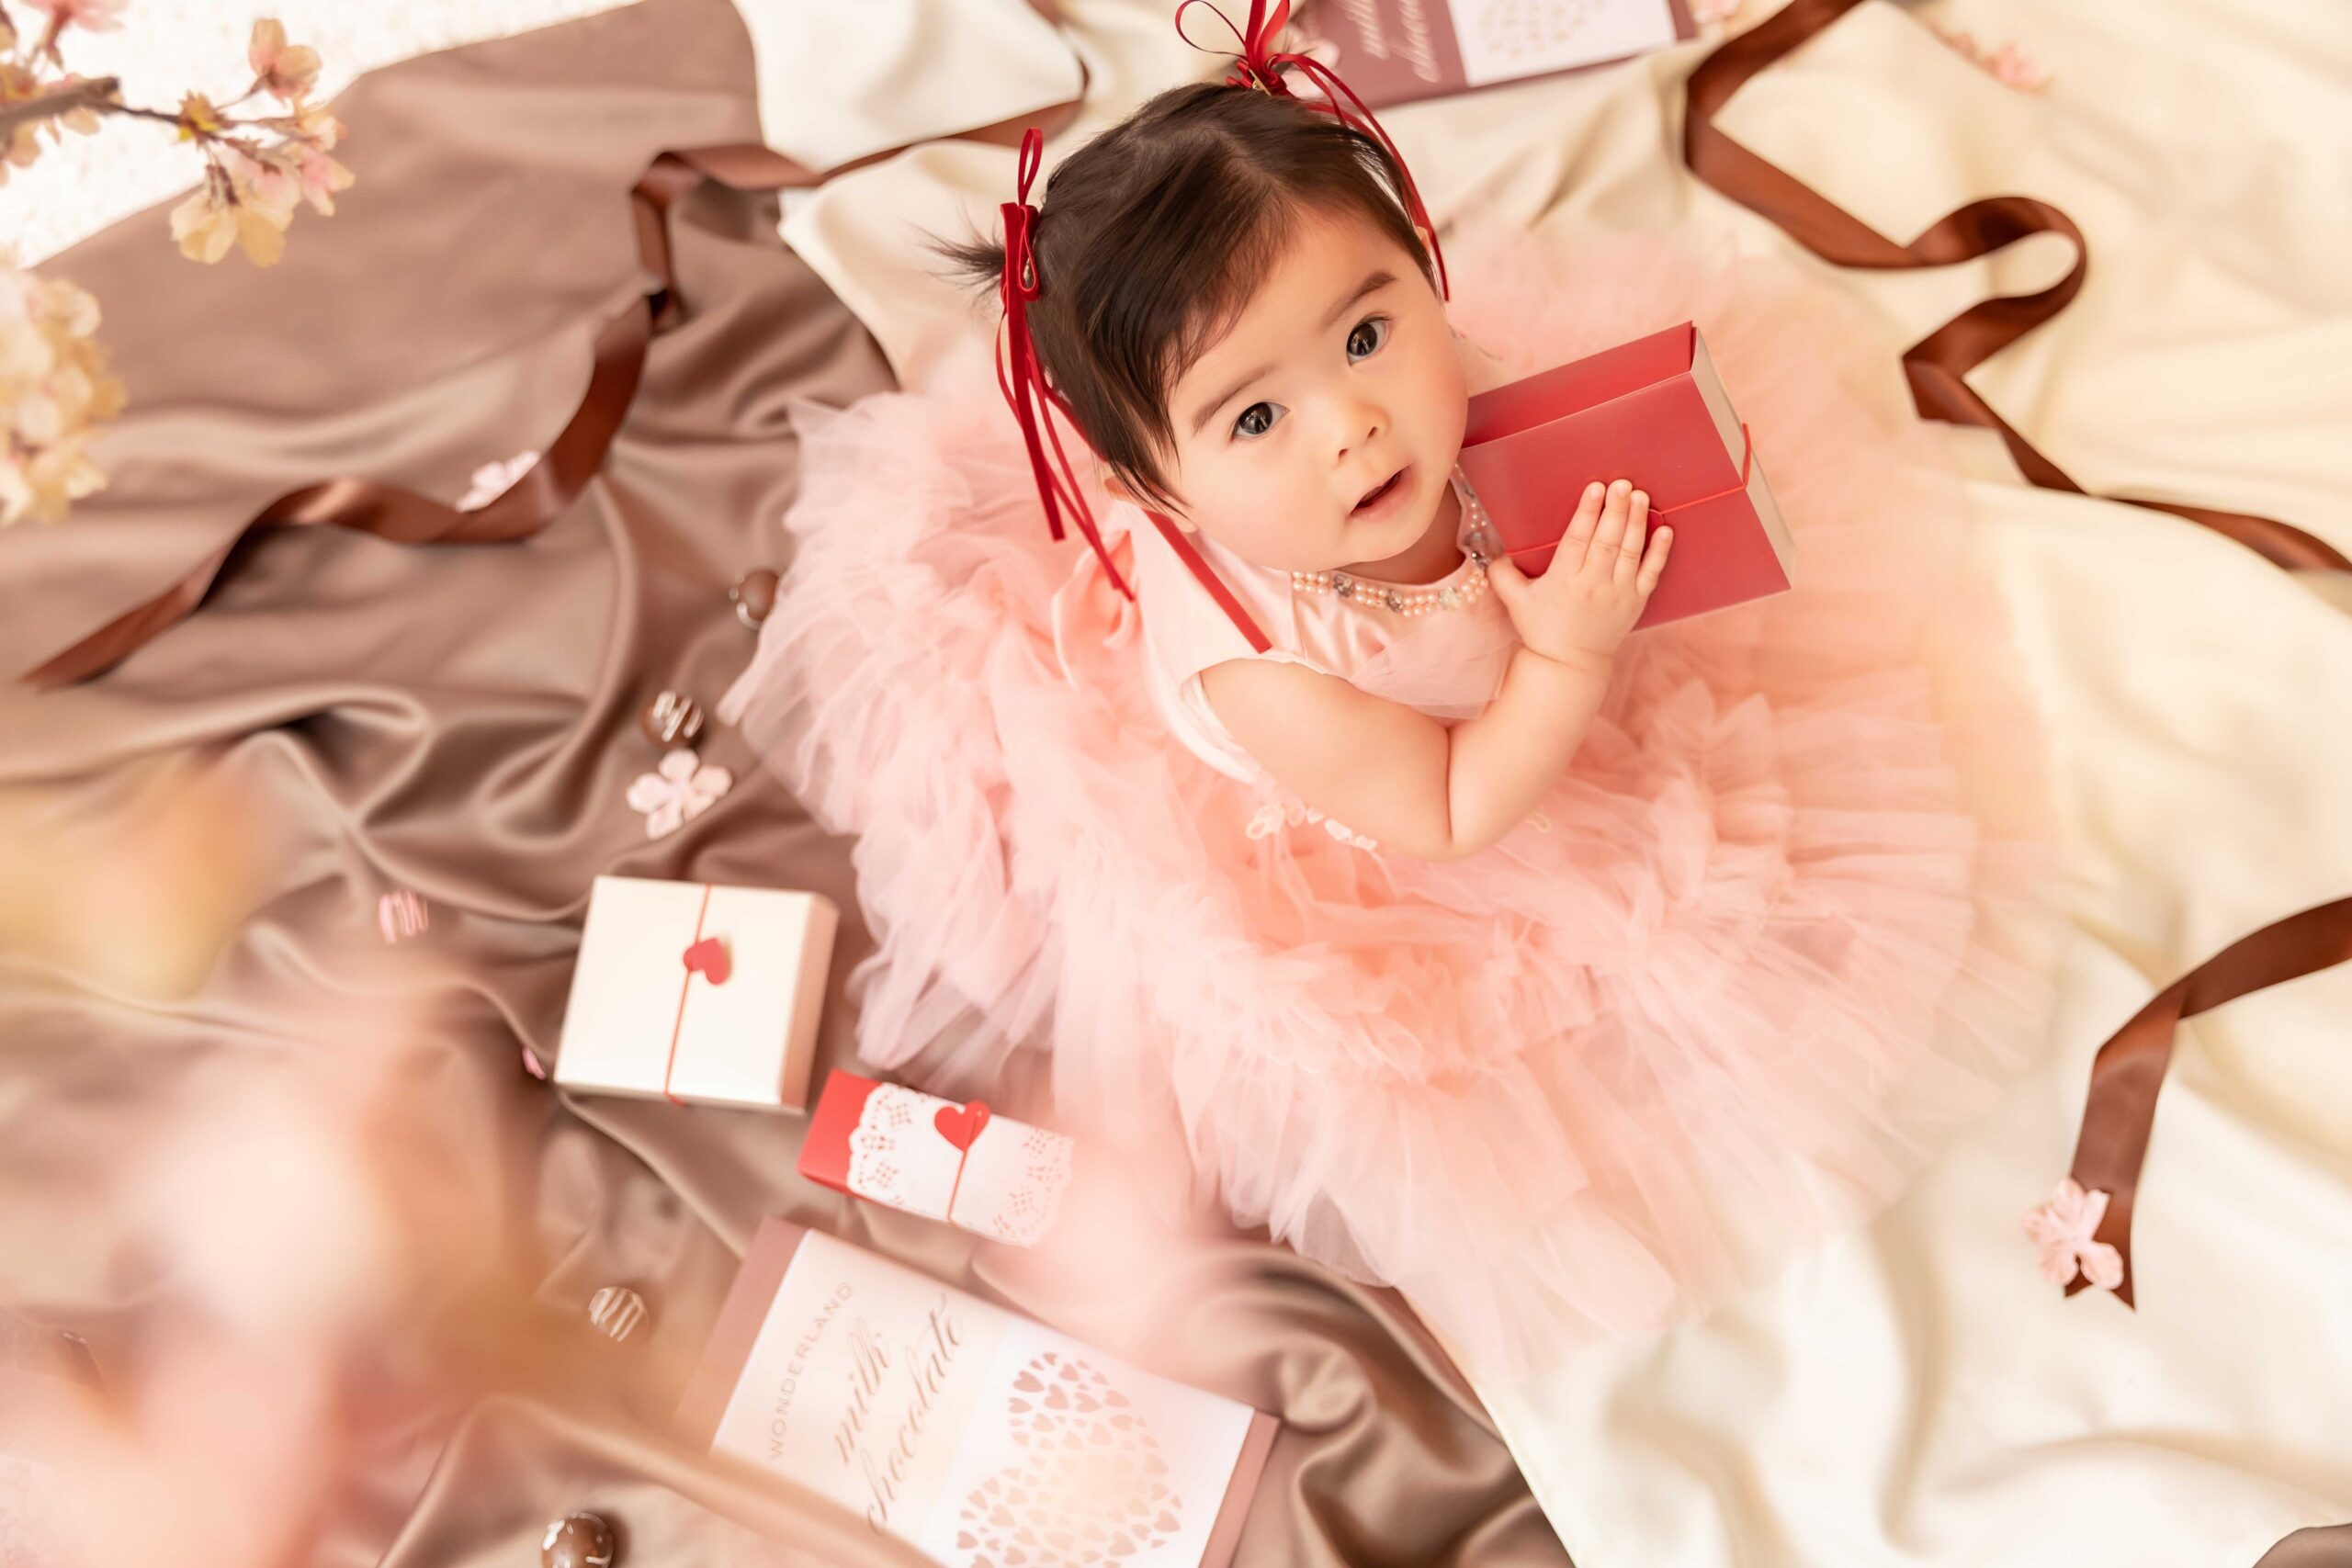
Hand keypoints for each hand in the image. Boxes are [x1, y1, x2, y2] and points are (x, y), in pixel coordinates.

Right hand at [1486, 479, 1670, 672]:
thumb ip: (1502, 574)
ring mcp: (1618, 593)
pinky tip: (1665, 529)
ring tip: (1640, 496)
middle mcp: (1593, 584)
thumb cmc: (1541, 629)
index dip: (1587, 512)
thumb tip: (1491, 550)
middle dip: (1615, 510)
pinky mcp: (1636, 602)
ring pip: (1630, 551)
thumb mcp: (1515, 602)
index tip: (1595, 488)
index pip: (1577, 540)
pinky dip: (1660, 551)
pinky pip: (1652, 573)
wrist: (1569, 665)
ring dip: (1636, 522)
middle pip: (1607, 541)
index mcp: (1564, 580)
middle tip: (1622, 483)